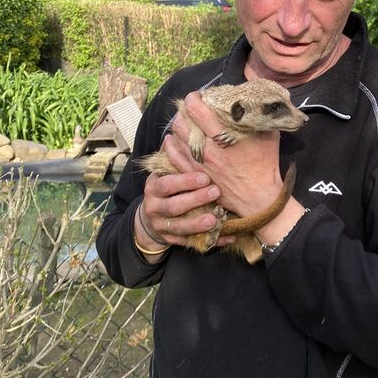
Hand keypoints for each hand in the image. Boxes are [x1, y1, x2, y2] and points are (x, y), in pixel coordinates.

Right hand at [136, 135, 230, 259]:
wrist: (150, 218)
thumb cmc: (165, 188)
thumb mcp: (165, 173)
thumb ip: (173, 158)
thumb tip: (175, 134)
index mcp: (153, 188)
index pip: (166, 184)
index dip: (185, 181)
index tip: (204, 177)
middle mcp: (154, 208)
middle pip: (174, 206)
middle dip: (195, 200)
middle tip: (216, 192)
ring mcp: (162, 227)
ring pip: (180, 228)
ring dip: (198, 224)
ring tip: (215, 219)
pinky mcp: (171, 241)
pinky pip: (191, 243)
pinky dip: (210, 241)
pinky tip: (227, 237)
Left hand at [171, 91, 286, 221]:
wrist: (259, 197)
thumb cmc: (266, 165)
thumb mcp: (268, 135)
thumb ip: (258, 116)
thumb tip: (253, 99)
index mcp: (224, 136)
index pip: (197, 110)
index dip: (193, 98)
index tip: (198, 96)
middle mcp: (207, 149)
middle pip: (182, 122)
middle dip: (184, 111)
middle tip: (190, 108)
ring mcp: (199, 163)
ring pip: (176, 138)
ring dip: (178, 127)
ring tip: (185, 122)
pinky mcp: (196, 175)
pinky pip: (174, 157)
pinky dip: (172, 145)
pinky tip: (172, 139)